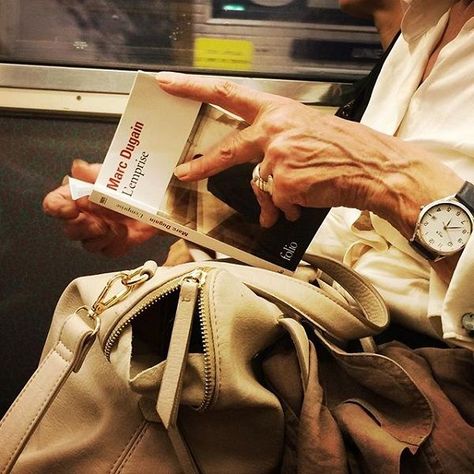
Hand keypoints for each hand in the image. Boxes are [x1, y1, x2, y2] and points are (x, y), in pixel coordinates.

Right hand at [42, 159, 158, 256]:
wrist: (158, 201)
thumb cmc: (131, 186)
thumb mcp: (113, 174)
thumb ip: (94, 173)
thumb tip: (78, 168)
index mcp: (76, 196)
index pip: (53, 204)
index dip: (58, 209)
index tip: (71, 209)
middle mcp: (83, 217)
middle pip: (69, 230)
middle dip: (85, 226)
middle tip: (101, 219)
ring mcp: (97, 234)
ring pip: (88, 244)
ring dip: (103, 236)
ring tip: (118, 225)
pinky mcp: (113, 245)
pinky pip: (108, 250)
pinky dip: (117, 242)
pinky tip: (126, 232)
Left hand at [156, 72, 462, 237]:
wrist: (374, 166)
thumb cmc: (346, 148)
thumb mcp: (308, 131)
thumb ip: (277, 144)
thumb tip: (262, 171)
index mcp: (279, 111)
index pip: (228, 94)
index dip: (194, 88)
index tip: (169, 84)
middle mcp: (274, 131)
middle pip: (228, 149)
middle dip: (203, 164)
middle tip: (185, 172)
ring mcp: (277, 157)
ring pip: (259, 185)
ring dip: (274, 199)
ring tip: (291, 202)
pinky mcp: (284, 183)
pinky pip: (276, 202)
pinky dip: (288, 208)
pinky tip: (305, 202)